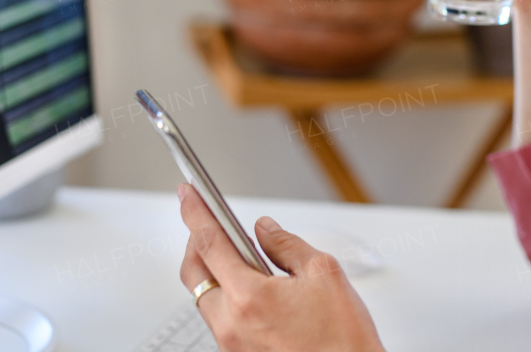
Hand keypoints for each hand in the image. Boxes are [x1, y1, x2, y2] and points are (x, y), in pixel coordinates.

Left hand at [178, 183, 384, 351]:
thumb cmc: (343, 341)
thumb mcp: (323, 274)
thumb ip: (286, 244)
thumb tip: (265, 230)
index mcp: (249, 298)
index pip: (209, 242)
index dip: (195, 212)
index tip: (188, 194)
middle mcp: (231, 326)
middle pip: (194, 273)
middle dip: (197, 243)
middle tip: (209, 224)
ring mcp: (232, 347)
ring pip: (206, 299)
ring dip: (215, 273)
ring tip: (242, 260)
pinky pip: (220, 322)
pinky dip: (228, 299)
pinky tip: (252, 293)